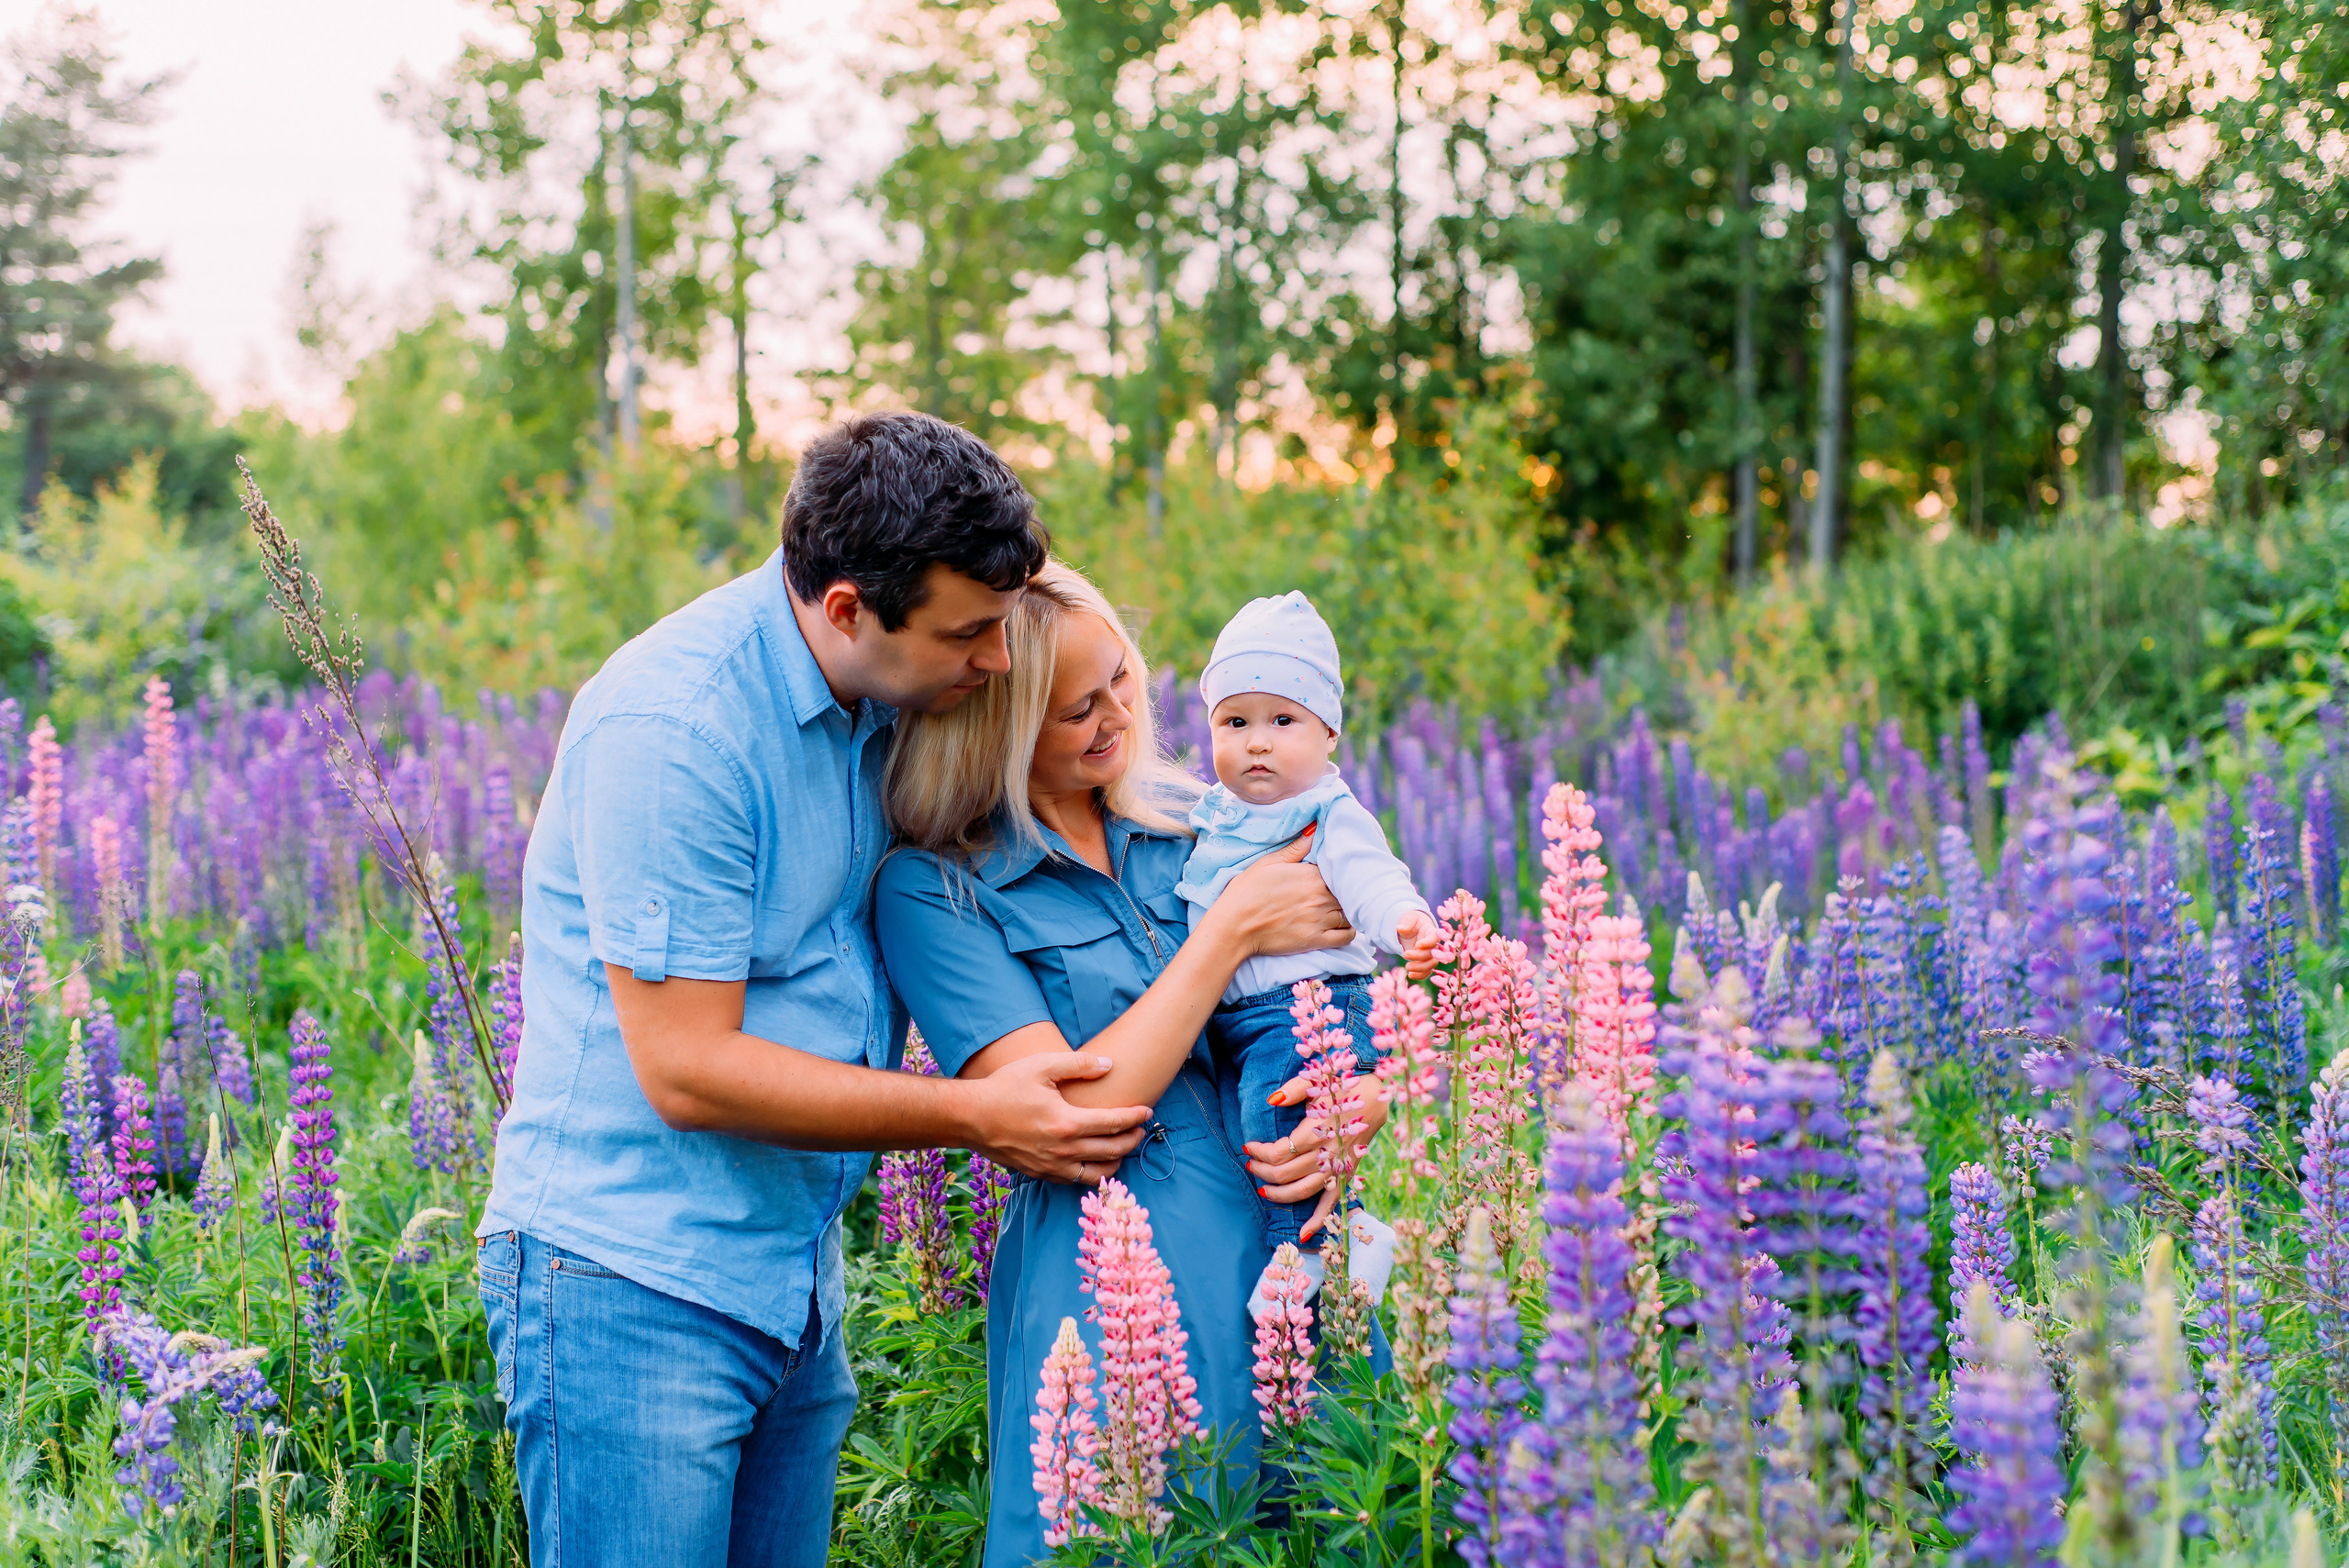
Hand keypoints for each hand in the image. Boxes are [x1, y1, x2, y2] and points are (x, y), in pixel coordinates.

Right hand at [960, 1052, 1149, 1183]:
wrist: (970, 1118)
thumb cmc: (1004, 1087)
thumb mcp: (1041, 1065)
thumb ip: (1079, 1064)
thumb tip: (1110, 1065)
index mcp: (1067, 1122)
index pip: (1114, 1123)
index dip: (1135, 1117)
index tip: (1147, 1111)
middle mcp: (1064, 1150)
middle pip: (1113, 1150)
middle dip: (1133, 1140)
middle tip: (1141, 1130)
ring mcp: (1052, 1166)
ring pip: (1098, 1172)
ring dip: (1117, 1161)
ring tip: (1123, 1148)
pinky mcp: (1041, 1174)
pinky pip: (1076, 1180)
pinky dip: (1093, 1173)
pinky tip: (1095, 1162)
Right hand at [1213, 828, 1353, 959]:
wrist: (1234, 926)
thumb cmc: (1247, 891)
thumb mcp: (1268, 862)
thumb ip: (1295, 848)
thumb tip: (1314, 829)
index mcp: (1311, 875)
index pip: (1339, 871)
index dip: (1337, 873)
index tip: (1332, 875)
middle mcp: (1320, 896)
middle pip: (1347, 892)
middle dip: (1344, 892)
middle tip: (1336, 893)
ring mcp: (1319, 920)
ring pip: (1349, 913)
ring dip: (1346, 910)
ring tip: (1338, 909)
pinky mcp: (1316, 940)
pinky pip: (1346, 936)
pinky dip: (1349, 931)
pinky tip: (1340, 925)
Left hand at [1242, 1072, 1390, 1241]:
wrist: (1377, 1097)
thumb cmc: (1343, 1086)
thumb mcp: (1318, 1079)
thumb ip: (1294, 1089)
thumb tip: (1271, 1100)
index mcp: (1318, 1130)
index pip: (1279, 1152)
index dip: (1259, 1152)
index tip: (1249, 1146)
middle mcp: (1327, 1153)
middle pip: (1286, 1173)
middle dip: (1262, 1171)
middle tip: (1250, 1164)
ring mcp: (1338, 1168)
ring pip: (1303, 1191)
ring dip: (1279, 1195)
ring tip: (1262, 1189)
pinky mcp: (1346, 1175)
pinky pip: (1332, 1202)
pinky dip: (1319, 1220)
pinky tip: (1304, 1234)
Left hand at [1396, 909, 1439, 979]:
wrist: (1412, 928)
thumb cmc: (1412, 921)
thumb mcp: (1408, 917)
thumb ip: (1406, 922)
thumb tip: (1400, 928)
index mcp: (1431, 932)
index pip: (1434, 939)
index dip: (1427, 943)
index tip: (1417, 945)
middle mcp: (1433, 945)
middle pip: (1432, 954)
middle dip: (1419, 956)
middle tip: (1405, 954)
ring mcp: (1430, 955)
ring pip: (1431, 965)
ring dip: (1420, 968)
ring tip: (1407, 967)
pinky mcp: (1425, 962)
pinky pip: (1426, 972)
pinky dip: (1420, 975)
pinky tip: (1410, 975)